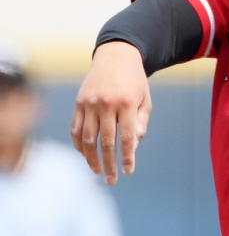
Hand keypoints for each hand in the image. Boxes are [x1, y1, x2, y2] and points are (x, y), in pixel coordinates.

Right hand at [71, 42, 151, 183]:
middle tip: (112, 180)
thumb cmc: (135, 81)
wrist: (116, 56)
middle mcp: (106, 103)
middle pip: (106, 141)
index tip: (129, 171)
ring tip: (98, 171)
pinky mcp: (78, 102)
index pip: (126, 137)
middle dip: (109, 164)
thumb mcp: (145, 99)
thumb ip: (140, 123)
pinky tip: (86, 154)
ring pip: (88, 138)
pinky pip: (76, 128)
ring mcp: (90, 103)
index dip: (127, 157)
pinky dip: (80, 144)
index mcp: (127, 103)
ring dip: (92, 158)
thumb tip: (132, 146)